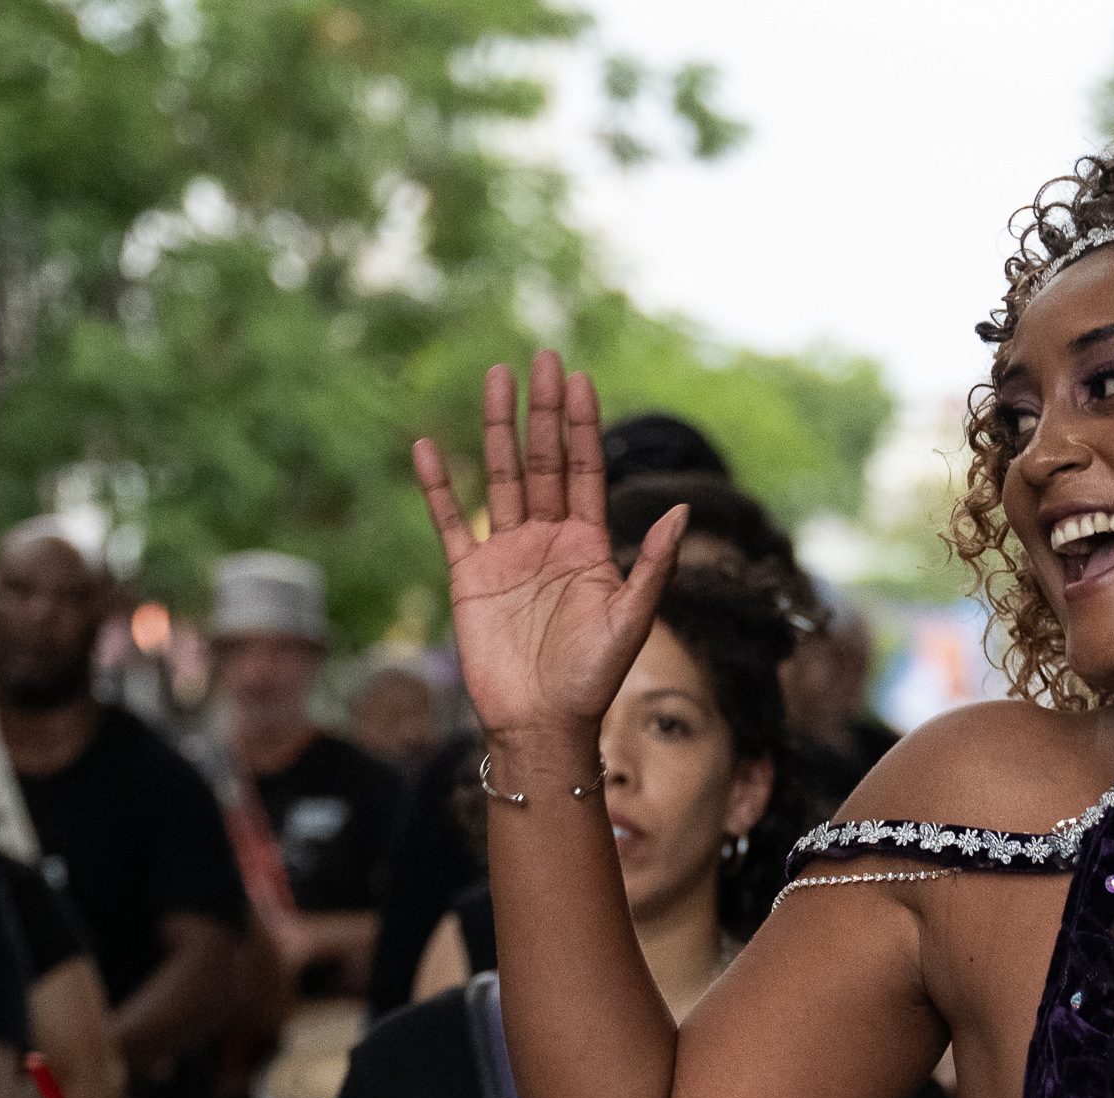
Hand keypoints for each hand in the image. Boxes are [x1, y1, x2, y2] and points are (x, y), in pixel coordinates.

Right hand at [412, 352, 685, 740]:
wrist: (541, 723)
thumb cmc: (592, 678)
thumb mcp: (632, 618)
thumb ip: (654, 564)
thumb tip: (684, 510)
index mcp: (588, 546)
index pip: (584, 471)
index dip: (582, 427)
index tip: (580, 380)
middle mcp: (547, 540)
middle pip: (543, 461)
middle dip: (544, 411)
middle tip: (545, 357)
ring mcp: (507, 553)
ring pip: (501, 477)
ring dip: (499, 428)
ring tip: (498, 378)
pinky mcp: (470, 574)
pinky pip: (451, 520)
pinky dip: (439, 485)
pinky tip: (429, 446)